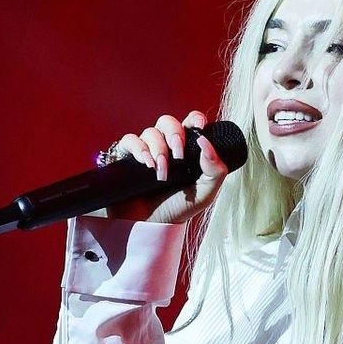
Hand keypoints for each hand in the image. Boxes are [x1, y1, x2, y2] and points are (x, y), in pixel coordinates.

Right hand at [104, 110, 227, 223]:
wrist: (152, 224)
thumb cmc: (179, 208)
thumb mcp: (205, 193)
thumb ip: (215, 170)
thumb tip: (206, 142)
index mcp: (187, 149)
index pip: (191, 123)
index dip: (194, 119)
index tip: (199, 126)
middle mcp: (166, 145)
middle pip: (168, 122)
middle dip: (175, 135)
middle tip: (179, 156)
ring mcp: (146, 150)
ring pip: (150, 132)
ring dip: (159, 150)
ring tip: (162, 173)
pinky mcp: (127, 156)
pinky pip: (130, 140)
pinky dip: (139, 149)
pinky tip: (147, 165)